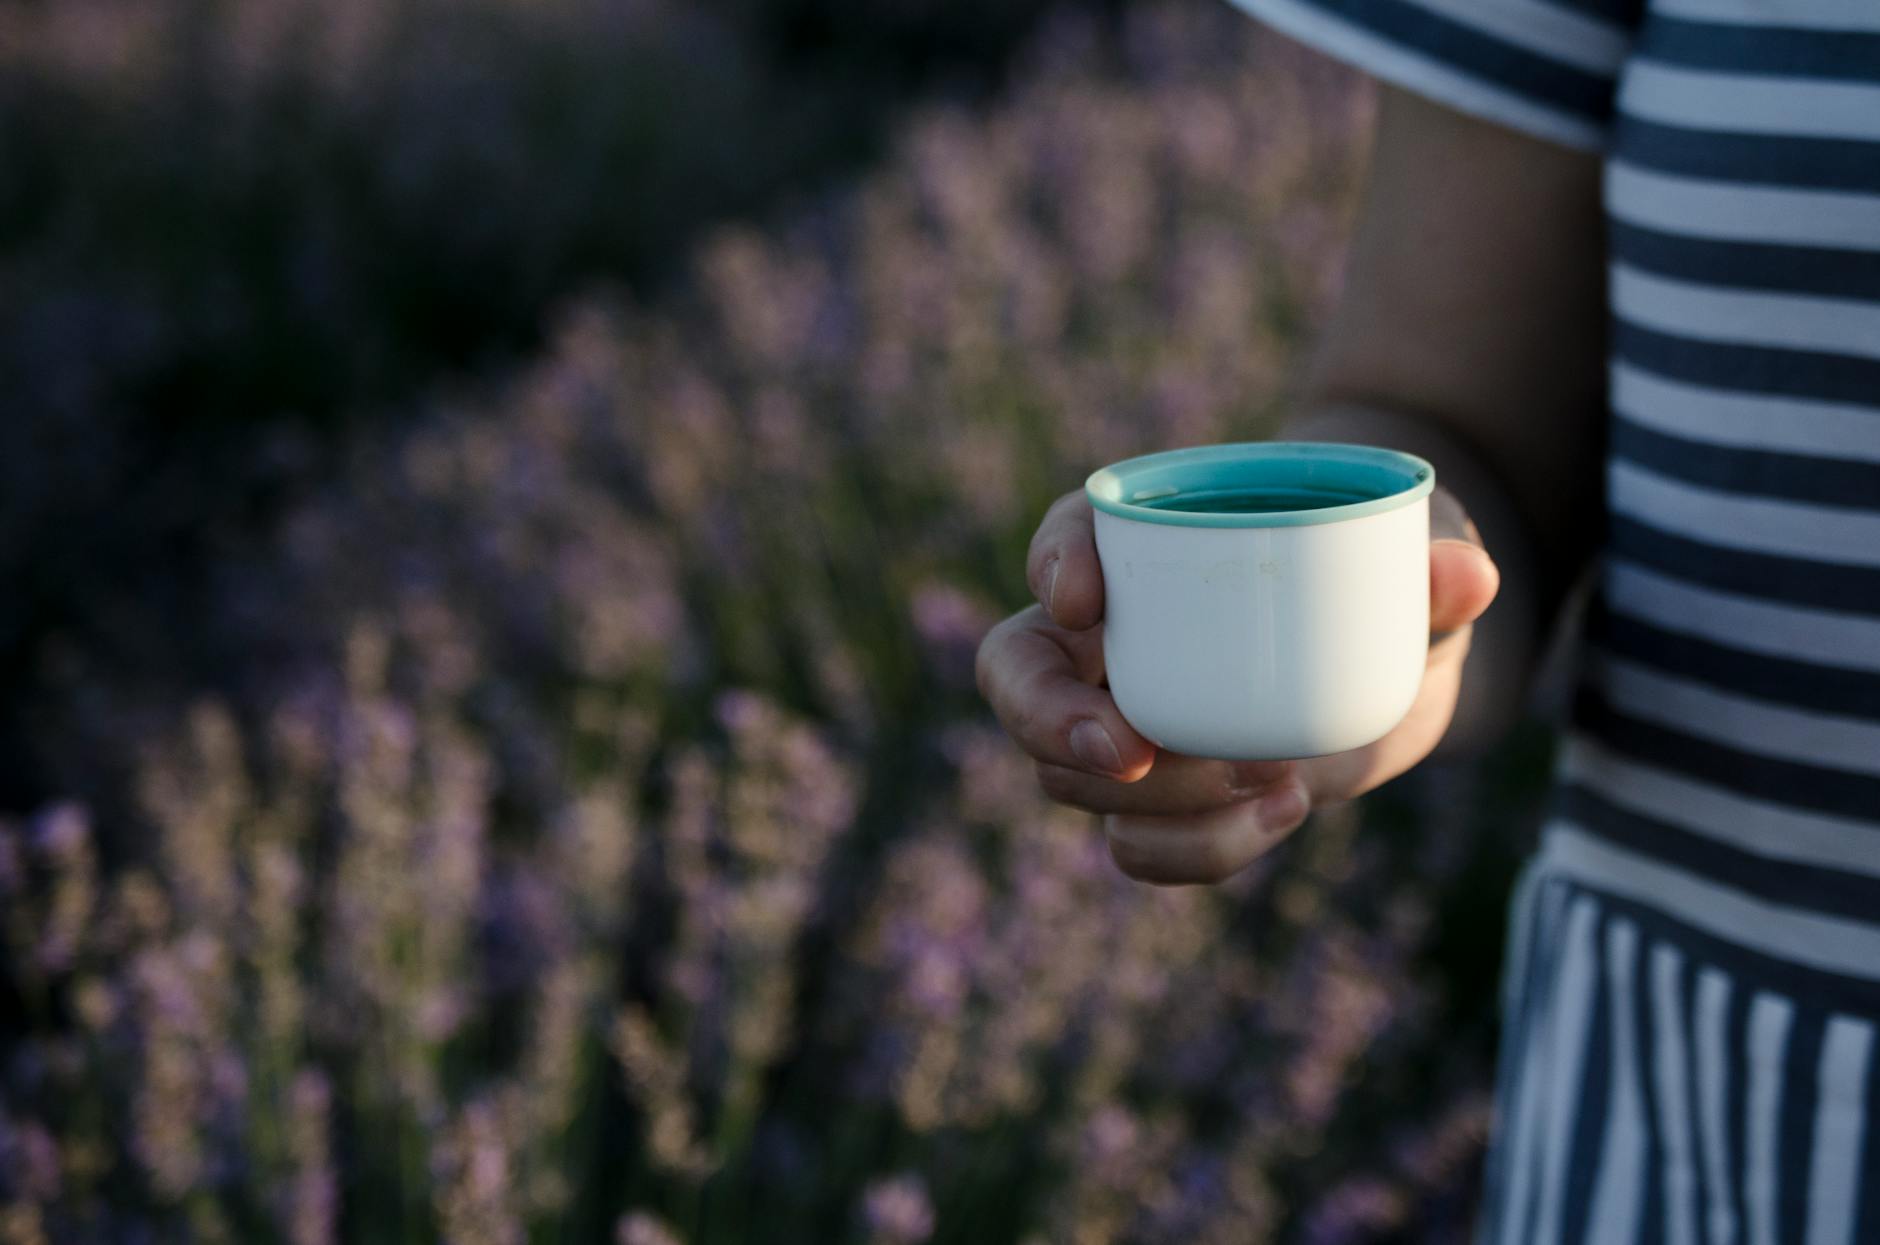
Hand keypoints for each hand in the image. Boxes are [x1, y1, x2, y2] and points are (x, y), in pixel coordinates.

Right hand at [975, 486, 1499, 884]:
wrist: (1401, 655)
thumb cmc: (1384, 574)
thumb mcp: (1417, 556)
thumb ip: (1440, 563)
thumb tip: (1470, 577)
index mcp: (1145, 550)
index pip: (1065, 537)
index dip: (1054, 564)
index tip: (1086, 601)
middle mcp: (1108, 640)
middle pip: (1017, 675)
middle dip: (1047, 718)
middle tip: (1124, 748)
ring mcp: (1125, 726)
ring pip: (1068, 777)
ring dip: (1153, 799)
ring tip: (1271, 782)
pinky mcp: (1167, 799)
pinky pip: (1136, 846)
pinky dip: (1195, 850)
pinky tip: (1279, 815)